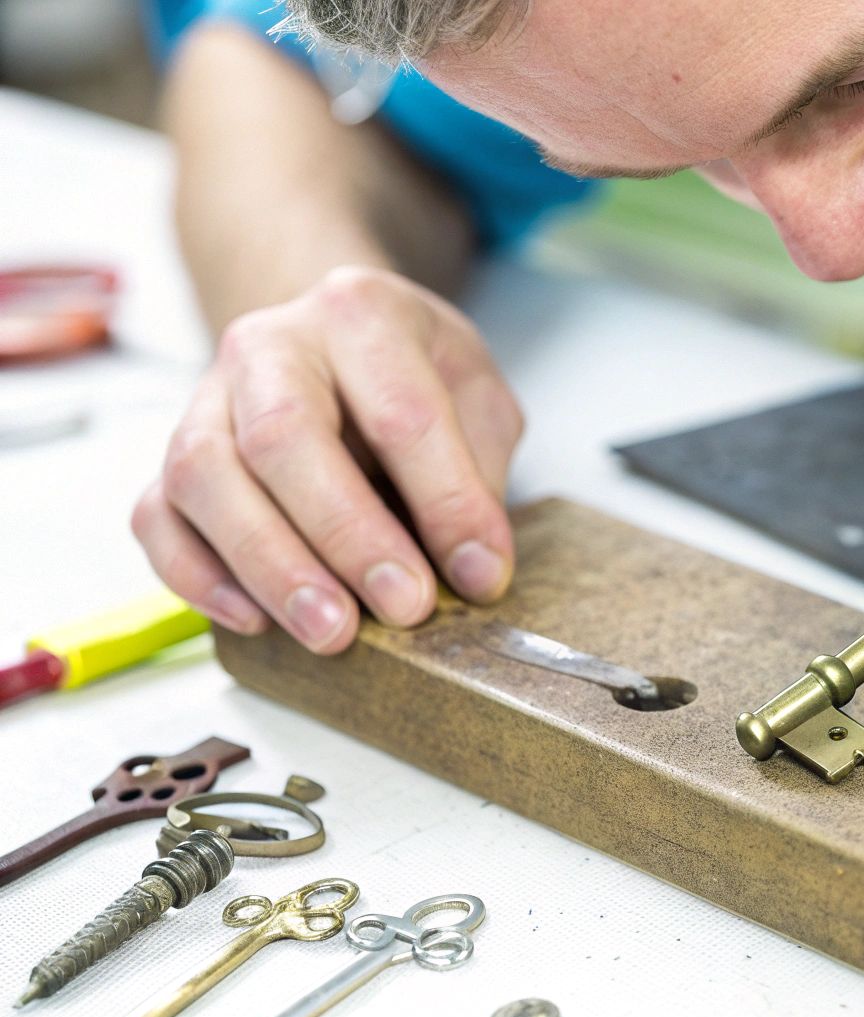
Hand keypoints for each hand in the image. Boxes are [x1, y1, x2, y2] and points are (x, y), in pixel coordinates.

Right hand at [133, 266, 522, 652]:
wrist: (341, 343)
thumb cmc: (416, 375)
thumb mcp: (478, 399)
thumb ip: (479, 476)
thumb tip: (474, 572)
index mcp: (360, 314)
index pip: (401, 412)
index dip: (447, 503)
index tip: (481, 575)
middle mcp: (269, 346)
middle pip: (282, 437)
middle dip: (346, 535)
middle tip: (402, 609)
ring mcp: (206, 398)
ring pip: (204, 477)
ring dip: (270, 566)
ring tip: (331, 632)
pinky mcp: (169, 456)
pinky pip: (157, 518)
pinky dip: (199, 576)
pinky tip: (255, 619)